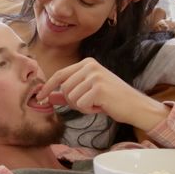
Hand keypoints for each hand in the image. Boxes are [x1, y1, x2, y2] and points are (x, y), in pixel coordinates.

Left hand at [36, 58, 168, 130]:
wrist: (135, 105)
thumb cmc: (111, 99)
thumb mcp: (87, 93)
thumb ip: (67, 93)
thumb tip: (48, 97)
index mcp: (86, 63)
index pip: (60, 74)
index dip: (48, 87)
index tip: (39, 97)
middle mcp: (90, 66)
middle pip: (64, 88)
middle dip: (73, 101)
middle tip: (89, 103)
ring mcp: (94, 76)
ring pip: (71, 98)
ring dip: (82, 106)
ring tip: (97, 103)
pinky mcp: (98, 88)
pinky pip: (81, 105)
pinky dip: (89, 110)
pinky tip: (101, 106)